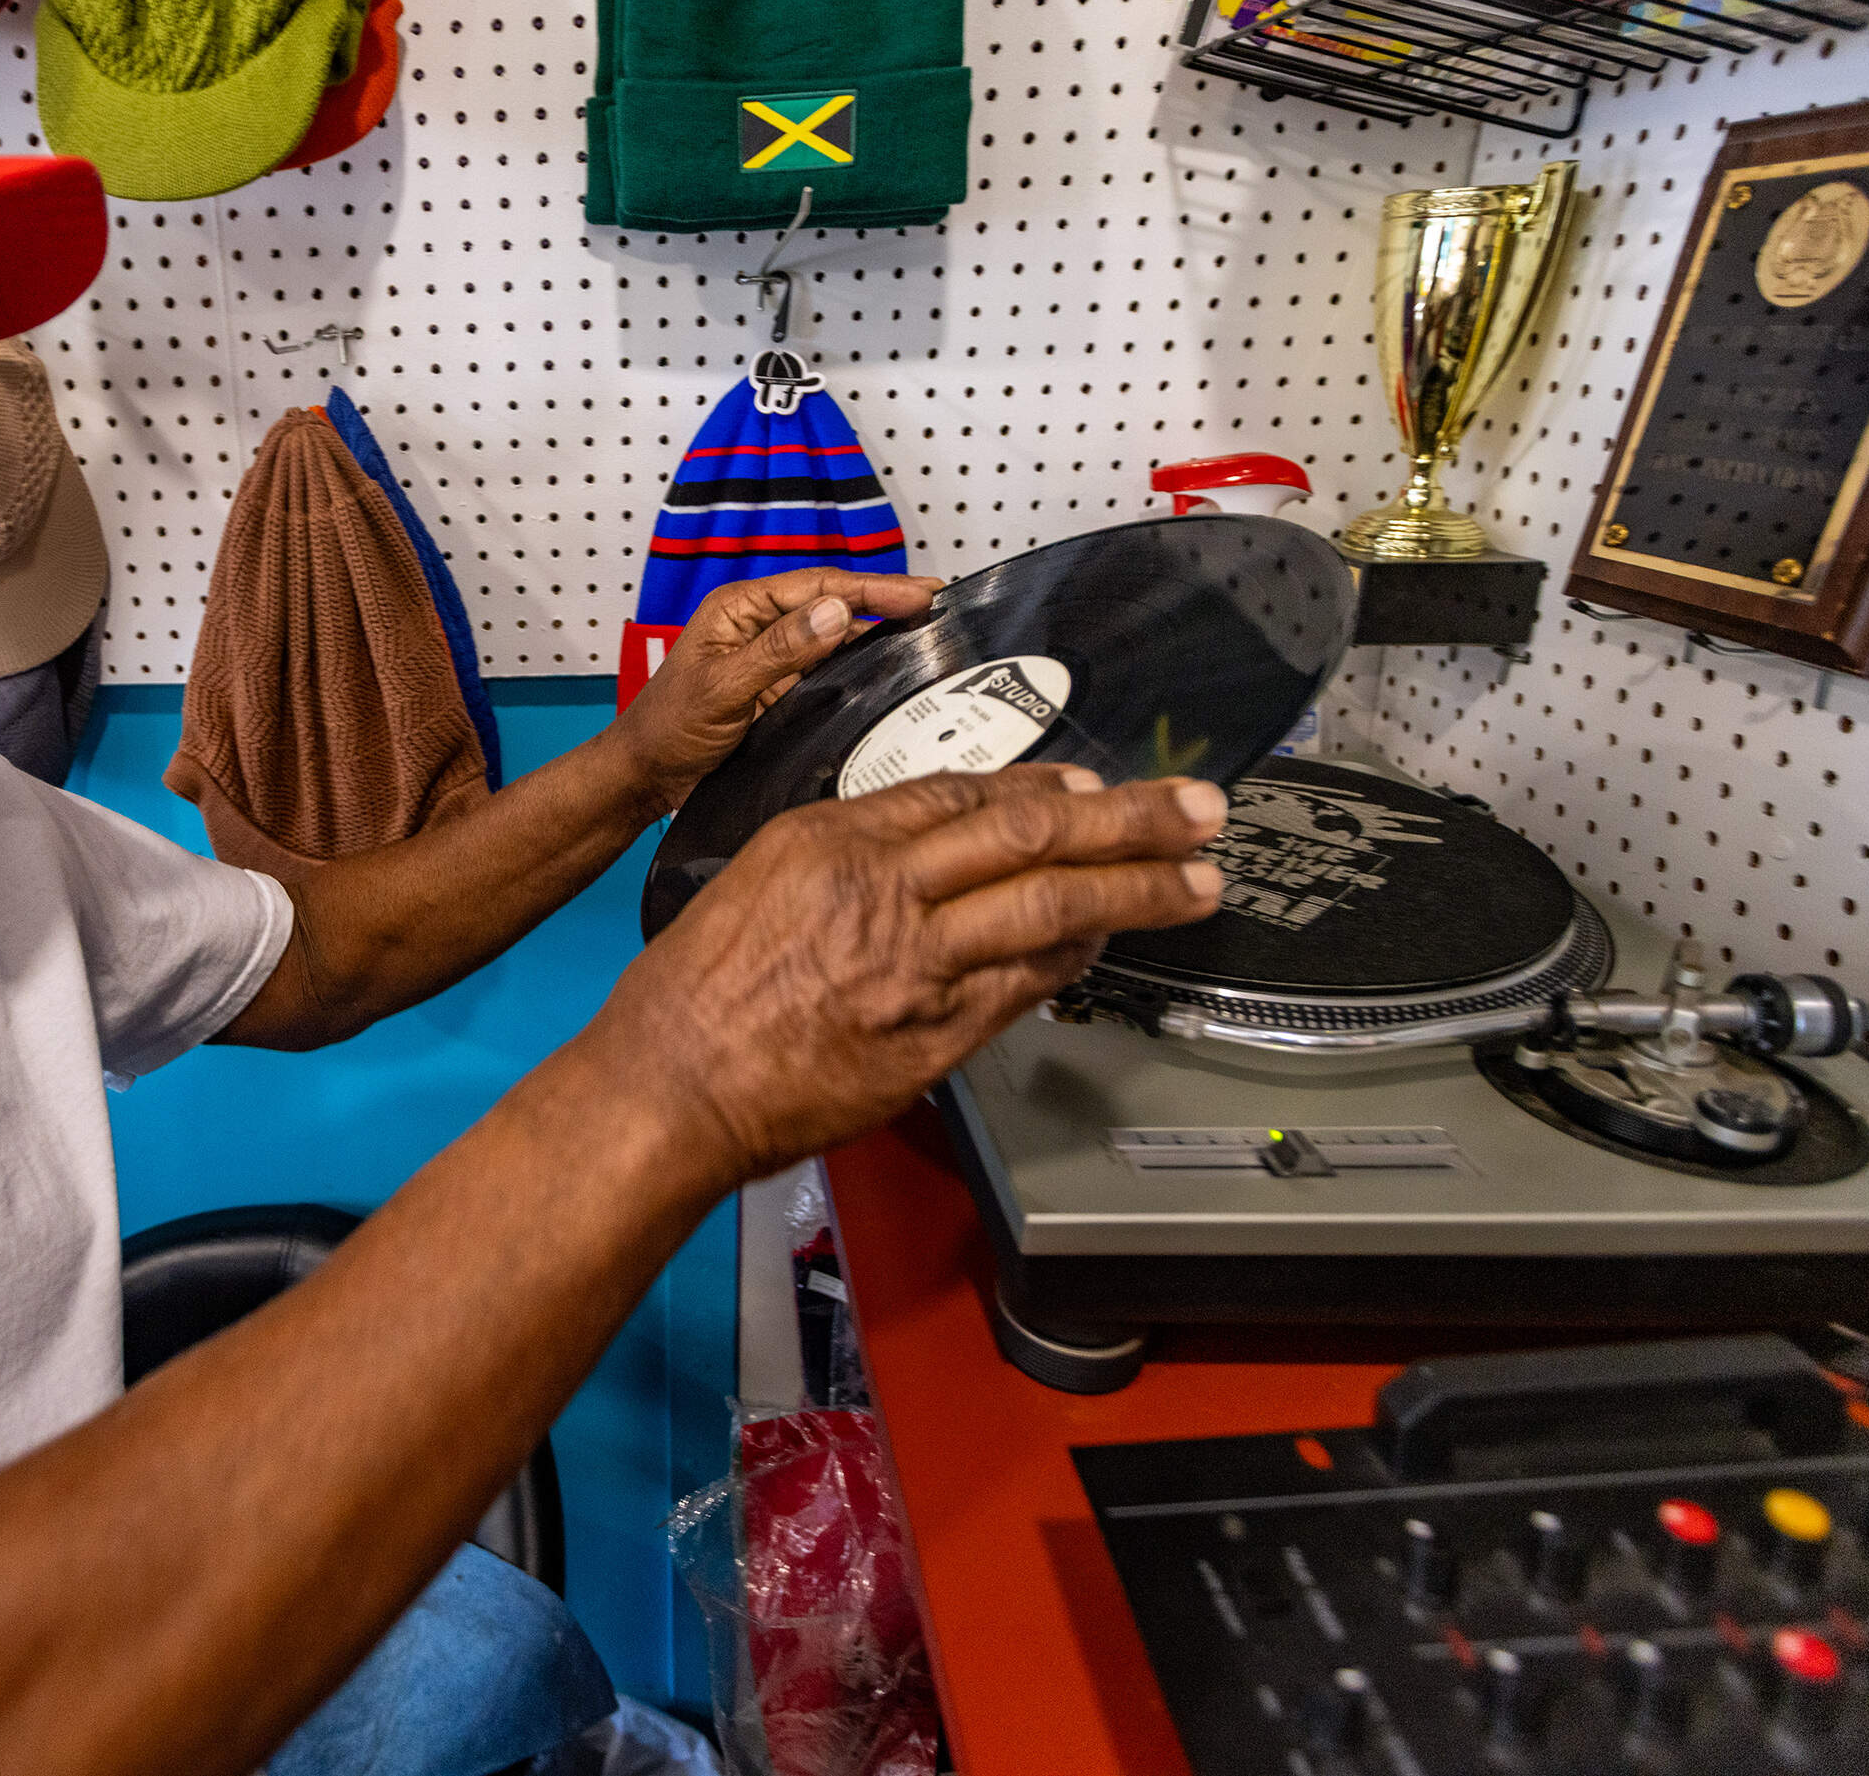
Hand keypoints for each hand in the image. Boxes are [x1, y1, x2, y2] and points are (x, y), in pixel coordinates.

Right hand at [579, 767, 1227, 1185]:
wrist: (669, 1086)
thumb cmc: (693, 995)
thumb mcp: (754, 880)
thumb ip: (842, 858)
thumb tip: (914, 852)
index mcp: (831, 838)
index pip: (963, 794)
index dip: (1042, 786)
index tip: (1088, 784)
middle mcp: (881, 888)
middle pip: (1031, 833)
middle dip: (1128, 818)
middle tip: (1195, 806)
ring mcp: (914, 963)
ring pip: (1051, 905)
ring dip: (1138, 890)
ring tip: (1199, 879)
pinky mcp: (931, 1036)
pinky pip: (1025, 986)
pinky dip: (1076, 962)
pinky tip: (1114, 947)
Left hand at [607, 568, 942, 814]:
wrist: (646, 777)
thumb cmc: (665, 728)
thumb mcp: (722, 687)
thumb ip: (779, 650)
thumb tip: (834, 614)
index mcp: (739, 608)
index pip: (818, 586)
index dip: (873, 587)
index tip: (919, 591)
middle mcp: (758, 626)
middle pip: (833, 604)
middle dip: (885, 601)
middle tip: (936, 602)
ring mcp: (772, 657)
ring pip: (835, 636)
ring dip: (878, 633)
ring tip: (925, 631)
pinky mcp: (780, 688)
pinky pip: (829, 669)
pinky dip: (861, 666)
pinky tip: (889, 669)